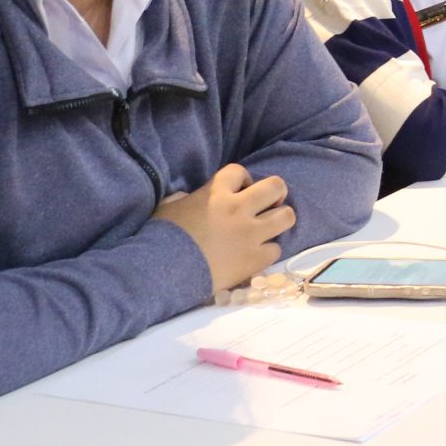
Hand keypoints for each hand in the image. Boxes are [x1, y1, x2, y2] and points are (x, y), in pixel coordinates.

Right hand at [155, 164, 294, 291]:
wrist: (161, 274)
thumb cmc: (158, 239)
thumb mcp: (167, 209)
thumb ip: (185, 199)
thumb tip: (189, 198)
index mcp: (215, 193)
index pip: (239, 171)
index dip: (241, 179)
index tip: (237, 190)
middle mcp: (238, 209)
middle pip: (276, 186)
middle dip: (275, 193)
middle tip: (268, 204)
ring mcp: (250, 234)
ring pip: (287, 216)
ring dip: (279, 220)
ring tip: (268, 227)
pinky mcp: (255, 259)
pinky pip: (276, 249)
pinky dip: (267, 251)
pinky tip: (254, 255)